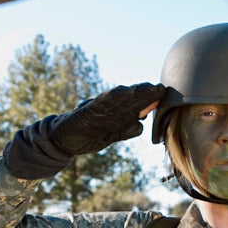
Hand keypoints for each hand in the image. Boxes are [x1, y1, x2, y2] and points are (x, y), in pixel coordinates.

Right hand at [50, 83, 164, 155]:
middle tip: (162, 88)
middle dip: (147, 94)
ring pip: (121, 98)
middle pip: (132, 99)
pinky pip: (103, 101)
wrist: (62, 140)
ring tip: (149, 88)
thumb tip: (141, 125)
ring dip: (136, 92)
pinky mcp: (88, 111)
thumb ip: (126, 129)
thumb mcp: (111, 134)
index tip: (165, 96)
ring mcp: (100, 109)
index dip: (151, 100)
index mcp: (117, 114)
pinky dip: (115, 95)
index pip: (137, 105)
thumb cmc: (87, 135)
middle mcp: (110, 109)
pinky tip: (126, 91)